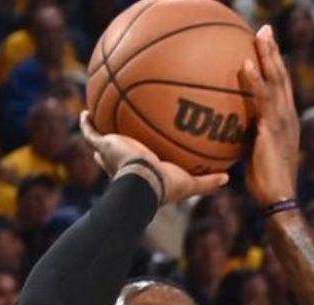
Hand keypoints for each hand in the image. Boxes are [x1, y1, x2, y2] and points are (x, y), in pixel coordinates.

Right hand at [79, 111, 227, 204]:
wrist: (144, 182)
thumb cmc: (166, 186)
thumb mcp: (190, 184)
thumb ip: (207, 182)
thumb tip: (227, 178)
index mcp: (138, 173)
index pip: (134, 168)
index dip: (133, 161)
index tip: (135, 152)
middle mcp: (122, 164)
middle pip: (112, 155)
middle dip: (111, 146)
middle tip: (115, 133)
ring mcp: (111, 154)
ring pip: (99, 141)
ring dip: (97, 130)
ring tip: (96, 115)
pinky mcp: (104, 144)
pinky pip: (90, 132)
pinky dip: (86, 122)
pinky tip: (85, 110)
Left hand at [238, 26, 299, 205]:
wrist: (277, 198)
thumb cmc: (263, 181)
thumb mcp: (253, 152)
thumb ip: (246, 134)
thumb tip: (227, 126)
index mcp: (285, 120)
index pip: (280, 86)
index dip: (274, 65)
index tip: (266, 46)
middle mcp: (288, 116)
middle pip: (281, 76)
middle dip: (273, 51)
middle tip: (265, 29)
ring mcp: (283, 121)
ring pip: (276, 81)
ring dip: (267, 56)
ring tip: (259, 35)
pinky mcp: (274, 128)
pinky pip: (263, 99)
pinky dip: (254, 80)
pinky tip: (245, 64)